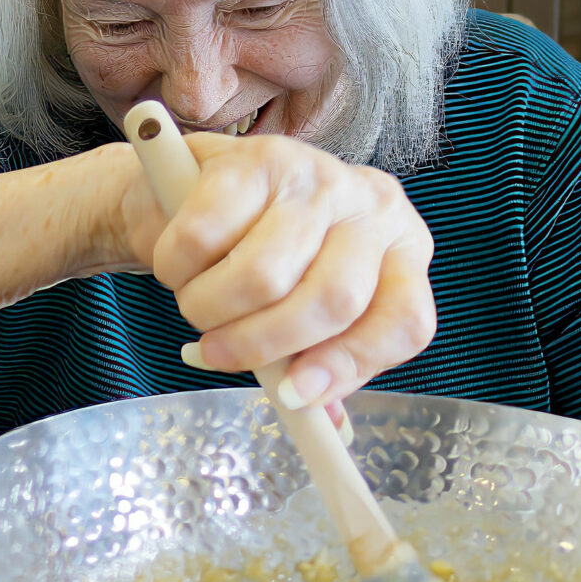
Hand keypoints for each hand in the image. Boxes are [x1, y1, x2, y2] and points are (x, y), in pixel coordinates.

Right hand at [111, 132, 435, 409]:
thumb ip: (318, 364)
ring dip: (209, 310)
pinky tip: (177, 266)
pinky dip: (177, 269)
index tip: (294, 397)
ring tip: (196, 306)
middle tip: (215, 355)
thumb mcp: (301, 312)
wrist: (189, 189)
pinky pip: (204, 238)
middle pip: (332, 300)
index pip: (403, 320)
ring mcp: (315, 175)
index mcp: (402, 252)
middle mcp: (371, 207)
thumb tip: (323, 425)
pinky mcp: (252, 157)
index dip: (349, 366)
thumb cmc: (256, 258)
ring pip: (263, 276)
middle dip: (262, 344)